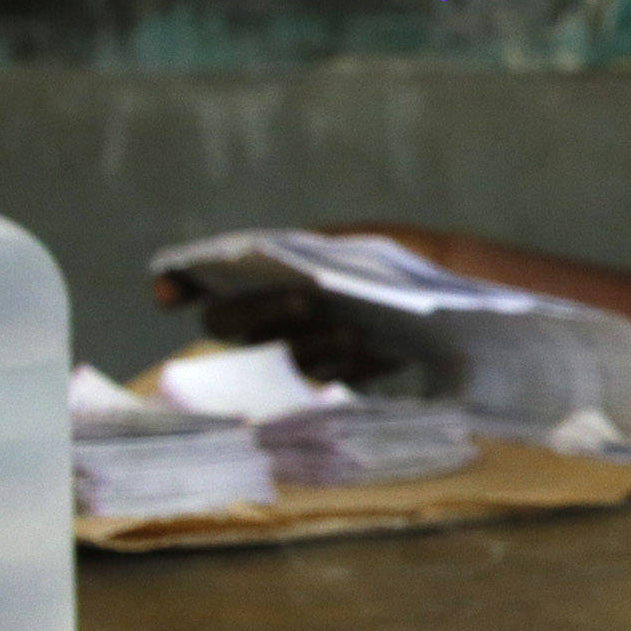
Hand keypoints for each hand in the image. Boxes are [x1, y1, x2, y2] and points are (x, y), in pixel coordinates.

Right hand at [150, 221, 459, 386]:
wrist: (461, 301)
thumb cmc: (405, 263)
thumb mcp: (360, 246)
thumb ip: (308, 250)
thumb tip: (259, 257)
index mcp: (271, 269)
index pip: (206, 277)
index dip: (180, 282)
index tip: (169, 291)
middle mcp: (272, 312)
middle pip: (227, 324)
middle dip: (259, 310)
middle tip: (306, 301)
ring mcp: (297, 349)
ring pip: (271, 357)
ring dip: (304, 345)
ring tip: (351, 333)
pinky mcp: (330, 380)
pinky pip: (311, 384)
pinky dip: (334, 368)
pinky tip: (368, 354)